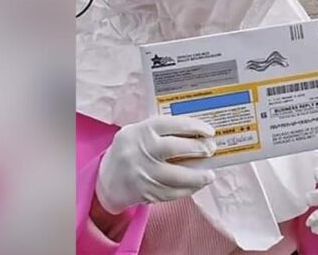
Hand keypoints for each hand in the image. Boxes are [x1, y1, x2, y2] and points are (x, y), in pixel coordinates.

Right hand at [96, 116, 217, 214]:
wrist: (105, 181)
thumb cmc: (130, 151)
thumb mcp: (139, 132)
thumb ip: (163, 131)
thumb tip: (198, 134)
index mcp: (142, 131)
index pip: (172, 124)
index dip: (195, 126)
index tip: (210, 131)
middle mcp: (142, 150)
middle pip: (176, 148)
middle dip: (198, 148)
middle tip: (212, 150)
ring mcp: (144, 173)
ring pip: (177, 176)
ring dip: (198, 176)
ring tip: (210, 174)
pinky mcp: (147, 192)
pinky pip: (173, 192)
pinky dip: (189, 189)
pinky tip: (197, 185)